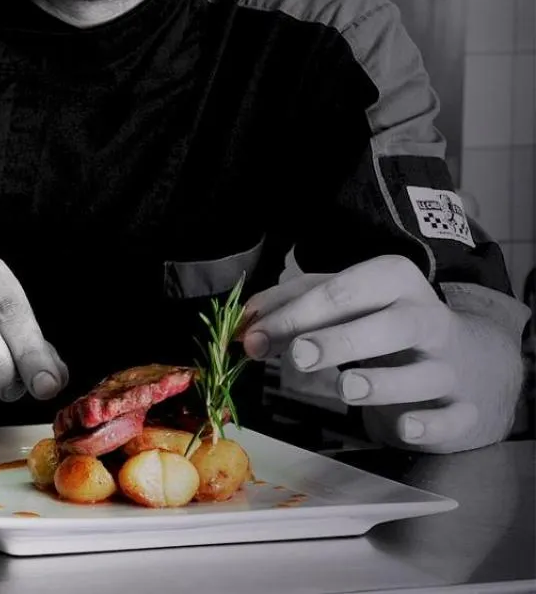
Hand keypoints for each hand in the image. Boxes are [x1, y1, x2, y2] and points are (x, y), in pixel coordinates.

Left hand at [240, 255, 471, 447]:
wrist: (462, 358)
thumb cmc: (381, 322)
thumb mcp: (340, 302)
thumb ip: (290, 306)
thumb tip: (246, 323)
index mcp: (394, 281)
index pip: (346, 290)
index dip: (298, 312)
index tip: (256, 337)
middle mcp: (428, 319)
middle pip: (393, 325)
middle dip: (343, 340)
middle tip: (299, 356)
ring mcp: (450, 365)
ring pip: (426, 372)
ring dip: (384, 383)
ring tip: (346, 388)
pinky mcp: (463, 406)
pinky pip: (453, 416)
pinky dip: (431, 424)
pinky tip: (405, 427)